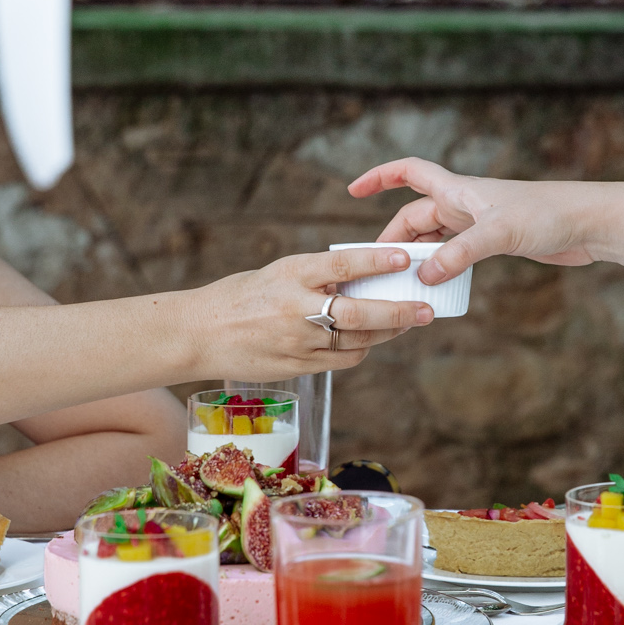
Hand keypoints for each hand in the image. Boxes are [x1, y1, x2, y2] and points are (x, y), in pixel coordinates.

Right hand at [184, 246, 432, 379]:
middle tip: (425, 309)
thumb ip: (315, 277)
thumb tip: (359, 276)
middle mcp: (296, 309)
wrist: (198, 334)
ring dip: (387, 333)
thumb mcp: (276, 274)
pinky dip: (362, 351)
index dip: (377, 261)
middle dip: (397, 313)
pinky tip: (371, 342)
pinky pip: (341, 360)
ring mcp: (297, 342)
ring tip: (407, 322)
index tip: (405, 258)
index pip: (342, 265)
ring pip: (357, 342)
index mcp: (290, 275)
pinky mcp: (297, 366)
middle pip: (358, 314)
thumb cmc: (238, 297)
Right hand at [348, 159, 623, 283]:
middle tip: (375, 269)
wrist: (587, 223)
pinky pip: (453, 254)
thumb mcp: (498, 234)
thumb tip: (425, 276)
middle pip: (414, 217)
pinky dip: (441, 267)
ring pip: (433, 239)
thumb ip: (460, 254)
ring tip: (400, 283)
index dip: (379, 177)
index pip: (408, 172)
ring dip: (417, 258)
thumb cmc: (547, 215)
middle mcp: (463, 203)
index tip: (352, 191)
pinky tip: (436, 286)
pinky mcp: (492, 242)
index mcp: (458, 190)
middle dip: (393, 240)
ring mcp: (477, 223)